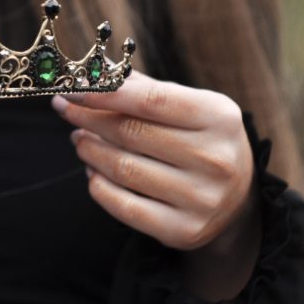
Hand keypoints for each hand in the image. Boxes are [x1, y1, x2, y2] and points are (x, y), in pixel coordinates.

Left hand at [51, 70, 255, 252]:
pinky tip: (92, 169)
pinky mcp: (184, 231)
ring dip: (89, 150)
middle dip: (88, 118)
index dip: (103, 93)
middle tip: (66, 111)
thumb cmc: (202, 139)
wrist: (237, 199)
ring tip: (79, 138)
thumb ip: (142, 88)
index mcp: (219, 117)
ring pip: (122, 169)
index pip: (149, 100)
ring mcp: (201, 199)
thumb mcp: (188, 105)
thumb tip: (93, 73)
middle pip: (130, 133)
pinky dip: (97, 185)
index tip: (70, 88)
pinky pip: (123, 206)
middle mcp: (216, 159)